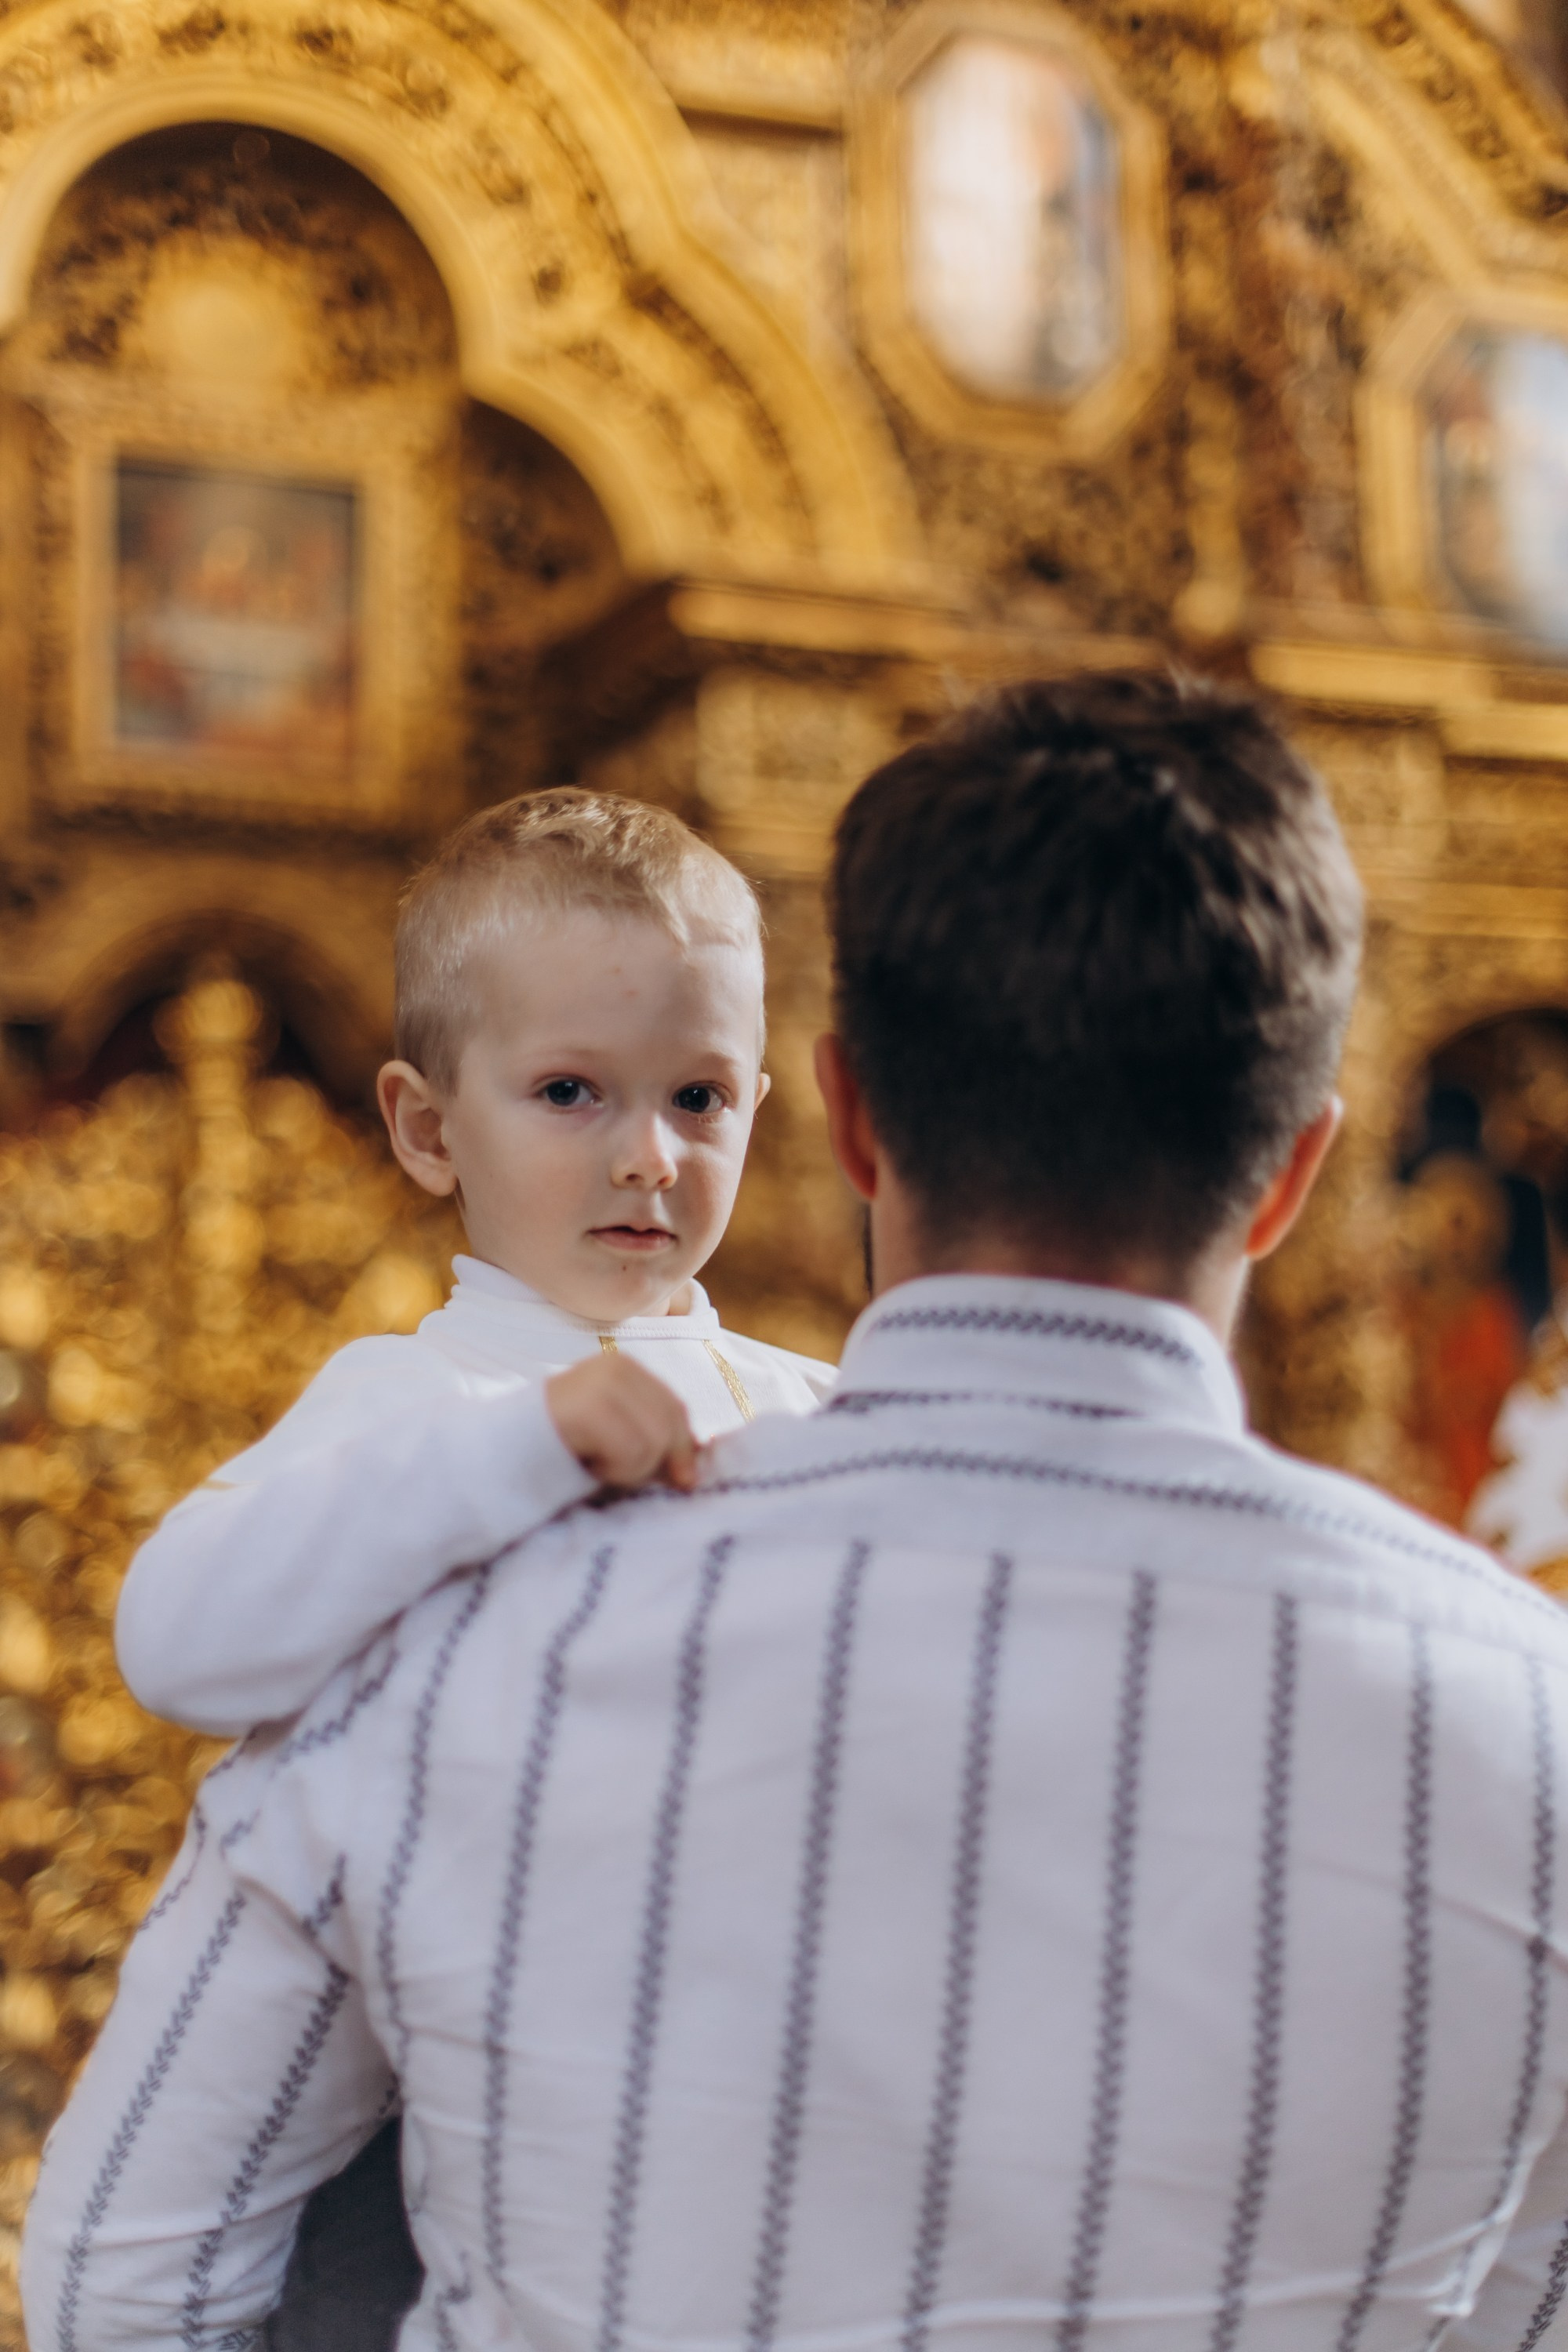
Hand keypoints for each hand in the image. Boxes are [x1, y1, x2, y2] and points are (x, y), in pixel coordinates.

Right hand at [545, 1356, 700, 1492]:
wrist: (496, 1451)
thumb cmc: (561, 1448)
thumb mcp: (614, 1435)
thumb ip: (653, 1439)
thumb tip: (697, 1467)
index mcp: (626, 1368)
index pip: (677, 1409)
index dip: (684, 1449)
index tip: (682, 1482)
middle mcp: (617, 1367)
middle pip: (671, 1426)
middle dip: (654, 1463)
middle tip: (615, 1472)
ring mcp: (601, 1384)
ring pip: (654, 1443)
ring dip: (629, 1470)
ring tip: (596, 1465)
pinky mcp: (588, 1408)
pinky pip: (632, 1453)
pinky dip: (615, 1472)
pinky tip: (587, 1465)